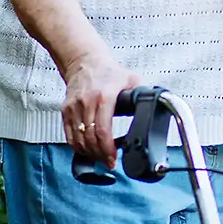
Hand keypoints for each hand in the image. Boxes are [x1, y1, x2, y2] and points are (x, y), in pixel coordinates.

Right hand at [61, 51, 141, 168]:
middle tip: (108, 161)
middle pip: (90, 139)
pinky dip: (78, 146)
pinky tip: (88, 149)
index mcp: (105, 96)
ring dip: (89, 153)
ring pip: (78, 140)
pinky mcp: (66, 110)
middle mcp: (87, 102)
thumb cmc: (109, 72)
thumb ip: (143, 94)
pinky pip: (69, 136)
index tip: (112, 159)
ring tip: (100, 156)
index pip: (102, 130)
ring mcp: (74, 107)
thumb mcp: (131, 79)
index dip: (107, 149)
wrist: (85, 62)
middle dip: (100, 155)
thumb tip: (157, 106)